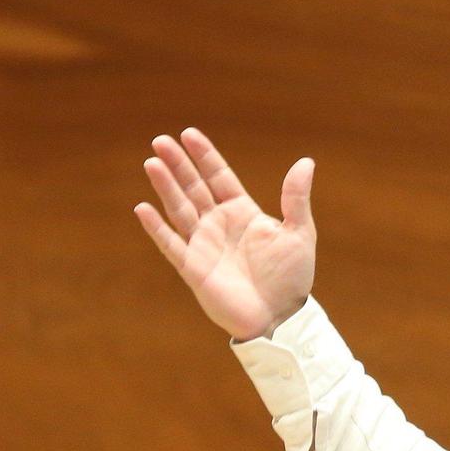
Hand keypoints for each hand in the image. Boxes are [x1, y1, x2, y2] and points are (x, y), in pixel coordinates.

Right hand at [134, 128, 315, 340]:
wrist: (281, 317)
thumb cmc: (291, 278)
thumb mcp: (299, 233)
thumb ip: (296, 198)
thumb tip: (306, 162)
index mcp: (242, 212)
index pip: (218, 177)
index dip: (204, 156)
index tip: (189, 133)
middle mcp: (219, 225)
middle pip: (194, 187)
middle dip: (178, 164)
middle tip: (160, 141)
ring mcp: (204, 245)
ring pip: (180, 209)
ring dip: (166, 186)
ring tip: (152, 163)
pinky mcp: (193, 268)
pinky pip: (171, 244)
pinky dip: (157, 227)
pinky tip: (143, 208)